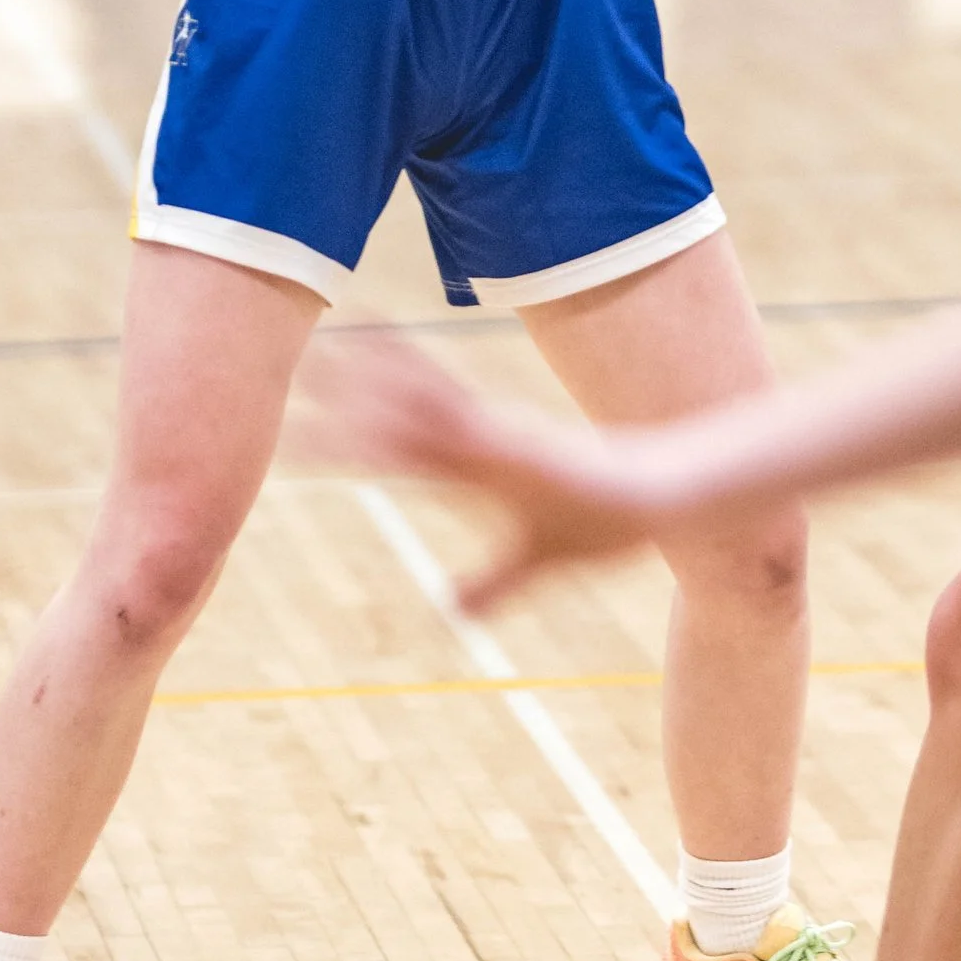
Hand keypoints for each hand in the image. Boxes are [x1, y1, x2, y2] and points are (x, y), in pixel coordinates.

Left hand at [286, 329, 668, 605]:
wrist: (661, 499)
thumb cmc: (605, 522)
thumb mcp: (536, 563)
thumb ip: (493, 582)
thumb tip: (455, 607)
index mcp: (478, 465)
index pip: (402, 442)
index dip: (353, 428)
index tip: (304, 419)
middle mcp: (480, 442)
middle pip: (399, 412)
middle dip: (348, 391)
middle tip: (299, 361)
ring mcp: (497, 441)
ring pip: (422, 405)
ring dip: (375, 382)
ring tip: (330, 353)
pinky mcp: (518, 447)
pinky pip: (462, 422)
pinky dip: (426, 404)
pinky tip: (392, 387)